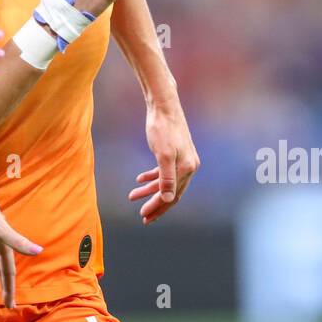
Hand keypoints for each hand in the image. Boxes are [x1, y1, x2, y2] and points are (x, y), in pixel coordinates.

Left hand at [128, 101, 198, 224]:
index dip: (158, 207)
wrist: (163, 105)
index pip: (172, 196)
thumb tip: (168, 200)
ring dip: (150, 190)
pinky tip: (139, 179)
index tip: (144, 216)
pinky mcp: (175, 152)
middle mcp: (189, 166)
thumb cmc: (162, 128)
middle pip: (171, 192)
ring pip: (165, 181)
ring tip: (133, 195)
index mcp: (187, 169)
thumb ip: (166, 178)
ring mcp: (182, 159)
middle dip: (156, 204)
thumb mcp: (163, 155)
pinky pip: (164, 170)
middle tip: (142, 215)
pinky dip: (152, 176)